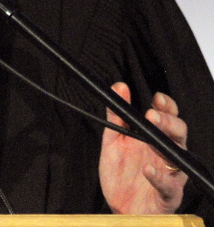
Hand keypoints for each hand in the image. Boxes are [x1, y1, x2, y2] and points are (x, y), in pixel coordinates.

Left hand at [100, 81, 187, 213]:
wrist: (119, 207)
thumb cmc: (122, 174)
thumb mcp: (113, 140)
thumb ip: (116, 115)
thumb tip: (119, 86)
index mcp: (156, 139)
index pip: (169, 118)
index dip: (167, 107)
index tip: (157, 98)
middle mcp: (166, 155)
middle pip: (178, 134)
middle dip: (168, 122)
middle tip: (153, 115)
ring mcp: (170, 175)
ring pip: (179, 157)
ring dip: (166, 144)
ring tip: (151, 135)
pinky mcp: (168, 196)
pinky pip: (169, 186)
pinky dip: (160, 177)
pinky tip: (148, 168)